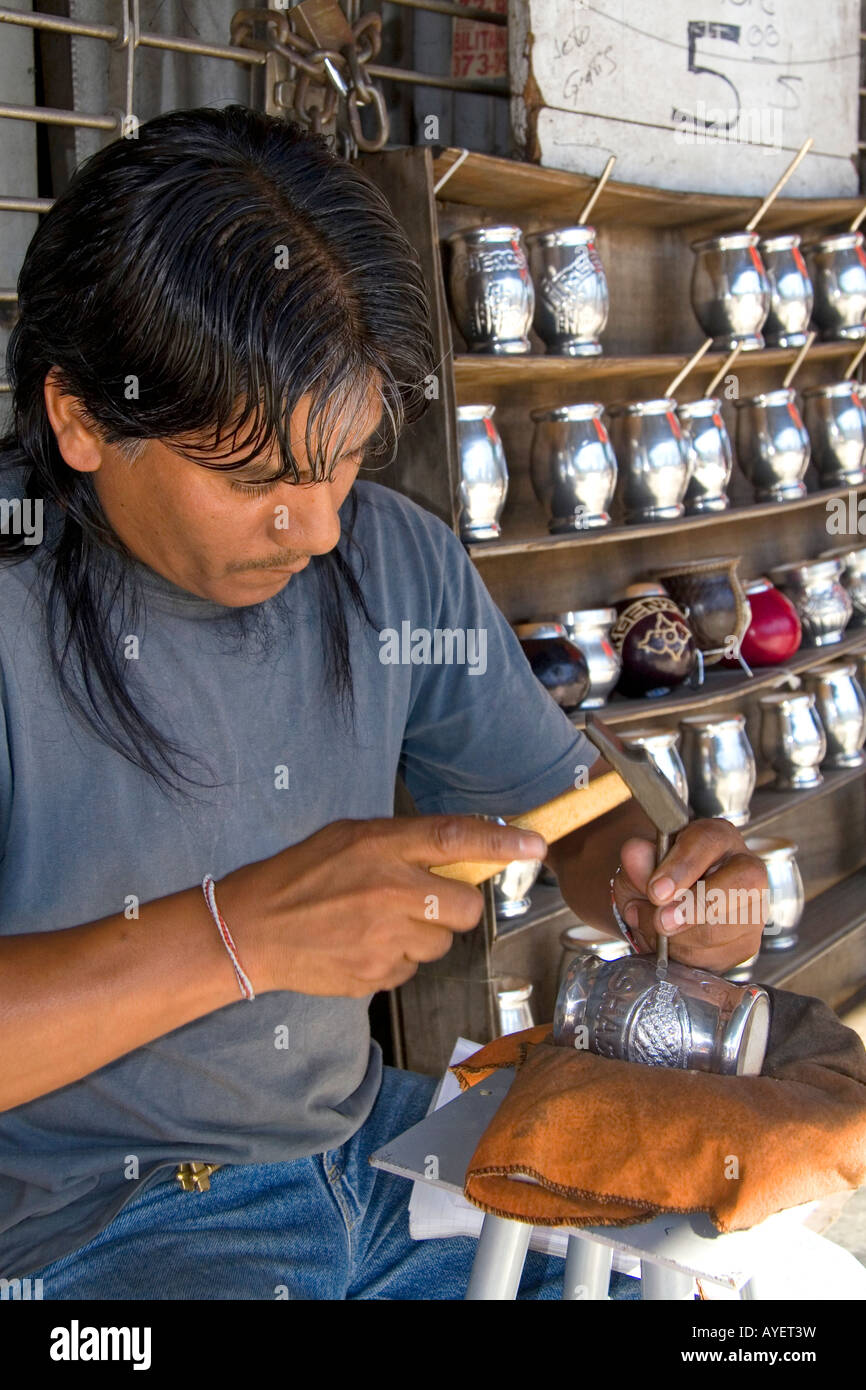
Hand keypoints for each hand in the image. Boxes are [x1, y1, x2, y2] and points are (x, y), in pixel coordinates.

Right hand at [215, 816, 546, 997]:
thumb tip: (462, 847)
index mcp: (381, 846)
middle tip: (426, 899)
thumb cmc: (301, 875)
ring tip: (380, 923)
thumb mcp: (350, 836)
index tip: (536, 844)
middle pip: (464, 907)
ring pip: (440, 943)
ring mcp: (384, 940)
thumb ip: (404, 841)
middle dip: (455, 905)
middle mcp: (389, 892)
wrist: (253, 931)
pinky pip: (412, 968)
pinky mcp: (377, 976)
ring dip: (423, 934)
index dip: (503, 840)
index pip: (457, 837)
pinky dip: (398, 958)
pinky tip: (364, 945)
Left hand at [612, 819, 767, 972]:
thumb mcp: (638, 868)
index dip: (683, 866)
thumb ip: (637, 861)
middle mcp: (744, 868)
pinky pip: (719, 955)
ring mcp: (752, 908)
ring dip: (681, 936)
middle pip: (740, 883)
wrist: (659, 913)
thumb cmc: (656, 881)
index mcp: (717, 837)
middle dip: (697, 906)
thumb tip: (635, 853)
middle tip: (662, 921)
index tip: (657, 891)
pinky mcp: (747, 942)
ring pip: (726, 927)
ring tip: (655, 928)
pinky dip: (686, 955)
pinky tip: (672, 944)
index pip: (709, 841)